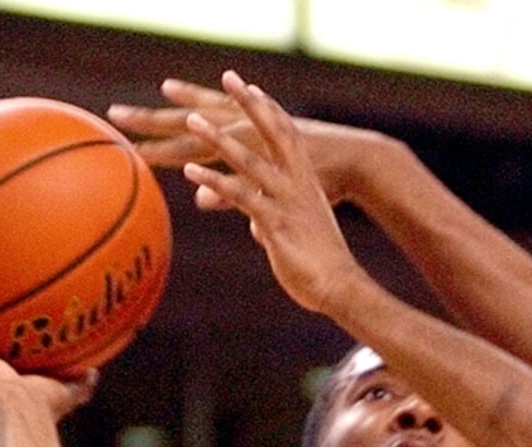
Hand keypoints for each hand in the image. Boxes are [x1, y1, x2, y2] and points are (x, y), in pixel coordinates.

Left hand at [178, 71, 364, 318]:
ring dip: (219, 138)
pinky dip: (214, 181)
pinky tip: (190, 171)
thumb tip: (252, 226)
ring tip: (194, 120)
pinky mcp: (275, 221)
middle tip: (231, 76)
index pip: (286, 135)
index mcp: (304, 182)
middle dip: (249, 104)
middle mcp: (297, 183)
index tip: (249, 86)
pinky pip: (241, 195)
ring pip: (249, 160)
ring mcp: (286, 200)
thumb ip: (268, 222)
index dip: (268, 109)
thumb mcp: (291, 236)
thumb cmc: (319, 264)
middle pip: (272, 133)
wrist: (340, 285)